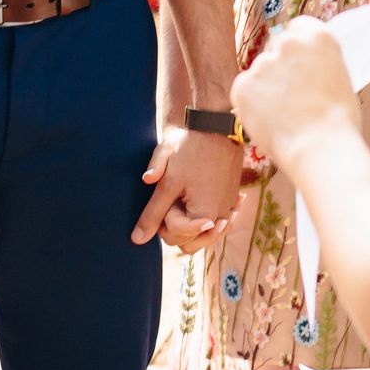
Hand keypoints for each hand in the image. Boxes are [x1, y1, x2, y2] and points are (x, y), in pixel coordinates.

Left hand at [133, 125, 242, 250]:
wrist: (216, 126)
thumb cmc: (190, 151)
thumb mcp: (167, 182)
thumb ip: (152, 214)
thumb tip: (137, 240)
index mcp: (205, 216)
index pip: (175, 237)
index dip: (164, 217)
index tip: (169, 195)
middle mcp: (221, 218)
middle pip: (189, 243)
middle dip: (176, 226)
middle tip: (174, 200)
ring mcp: (229, 210)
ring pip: (203, 237)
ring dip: (190, 226)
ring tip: (184, 201)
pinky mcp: (233, 201)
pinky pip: (216, 224)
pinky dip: (205, 218)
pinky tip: (198, 199)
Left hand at [232, 16, 358, 171]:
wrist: (320, 147)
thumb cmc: (337, 121)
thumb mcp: (339, 78)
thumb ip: (318, 64)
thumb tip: (305, 68)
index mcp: (317, 37)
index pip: (298, 27)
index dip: (298, 48)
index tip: (298, 62)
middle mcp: (288, 43)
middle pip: (277, 47)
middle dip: (280, 66)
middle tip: (291, 95)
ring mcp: (263, 62)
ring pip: (260, 71)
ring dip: (266, 87)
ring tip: (284, 115)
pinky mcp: (243, 84)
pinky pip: (245, 90)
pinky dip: (252, 103)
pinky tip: (270, 119)